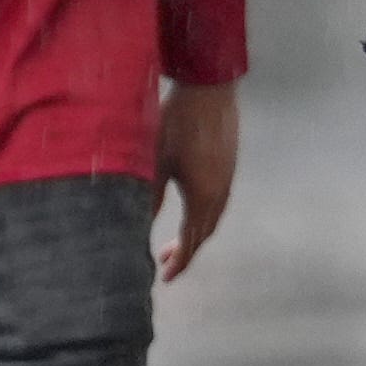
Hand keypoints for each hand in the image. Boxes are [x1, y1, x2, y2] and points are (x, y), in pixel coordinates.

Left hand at [154, 81, 238, 281]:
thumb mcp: (154, 162)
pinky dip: (202, 216)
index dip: (178, 262)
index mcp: (202, 197)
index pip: (191, 242)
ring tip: (176, 240)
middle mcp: (220, 193)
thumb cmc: (176, 123)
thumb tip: (136, 226)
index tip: (163, 278)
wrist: (208, 88)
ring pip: (212, 218)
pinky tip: (190, 209)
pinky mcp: (229, 166)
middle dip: (185, 251)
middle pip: (204, 233)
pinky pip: (217, 203)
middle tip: (163, 262)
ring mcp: (227, 179)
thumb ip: (148, 197)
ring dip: (194, 233)